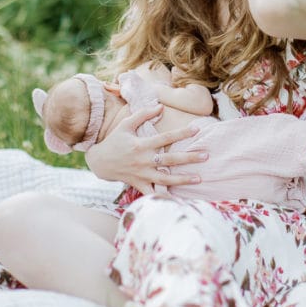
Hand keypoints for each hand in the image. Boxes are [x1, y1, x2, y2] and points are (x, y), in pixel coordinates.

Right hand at [85, 104, 206, 193]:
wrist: (99, 162)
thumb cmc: (115, 141)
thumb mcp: (126, 124)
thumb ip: (143, 114)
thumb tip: (161, 106)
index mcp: (141, 144)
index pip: (165, 137)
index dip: (181, 133)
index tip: (197, 129)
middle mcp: (143, 160)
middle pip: (169, 159)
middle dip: (188, 158)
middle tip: (206, 155)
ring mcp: (141, 175)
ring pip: (165, 178)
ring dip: (182, 179)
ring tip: (199, 179)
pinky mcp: (138, 184)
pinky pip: (153, 193)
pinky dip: (164, 197)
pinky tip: (179, 200)